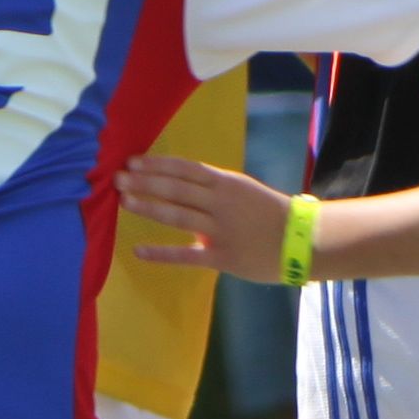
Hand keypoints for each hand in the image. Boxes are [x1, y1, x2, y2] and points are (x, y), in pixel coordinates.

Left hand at [119, 152, 294, 281]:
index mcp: (226, 183)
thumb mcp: (243, 190)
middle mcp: (220, 202)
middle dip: (145, 181)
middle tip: (116, 177)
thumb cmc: (270, 214)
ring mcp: (220, 229)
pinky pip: (186, 255)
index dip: (157, 164)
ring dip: (149, 206)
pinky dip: (161, 253)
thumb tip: (179, 182)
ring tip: (124, 201)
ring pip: (178, 215)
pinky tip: (139, 251)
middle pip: (176, 188)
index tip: (132, 161)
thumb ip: (213, 188)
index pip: (185, 169)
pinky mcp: (222, 256)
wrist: (302, 240)